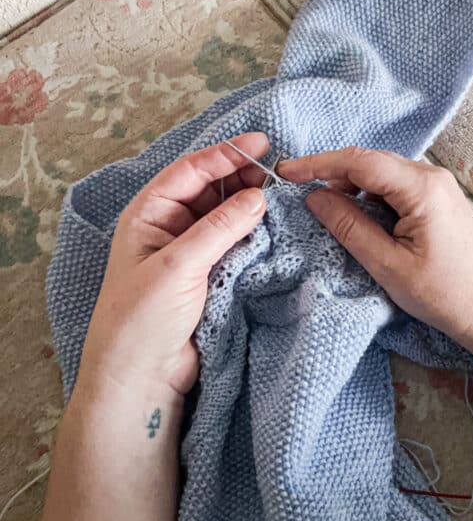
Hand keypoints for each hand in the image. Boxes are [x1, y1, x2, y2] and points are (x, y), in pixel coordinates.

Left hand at [36, 134, 270, 520]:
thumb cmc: (143, 317)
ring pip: (227, 216)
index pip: (191, 171)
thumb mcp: (179, 265)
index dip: (226, 154)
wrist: (142, 376)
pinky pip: (237, 244)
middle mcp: (170, 227)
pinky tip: (276, 228)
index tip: (263, 144)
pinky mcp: (211, 276)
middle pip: (211, 189)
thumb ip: (220, 227)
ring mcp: (192, 252)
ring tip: (283, 198)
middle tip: (279, 174)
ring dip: (251, 205)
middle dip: (243, 177)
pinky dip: (255, 234)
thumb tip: (259, 197)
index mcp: (149, 214)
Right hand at [279, 147, 472, 351]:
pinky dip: (372, 195)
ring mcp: (439, 186)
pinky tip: (361, 216)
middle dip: (334, 174)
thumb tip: (315, 197)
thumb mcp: (387, 265)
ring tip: (331, 211)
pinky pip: (397, 185)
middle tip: (302, 193)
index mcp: (422, 188)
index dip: (318, 163)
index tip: (286, 172)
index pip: (360, 161)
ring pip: (383, 172)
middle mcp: (433, 177)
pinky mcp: (440, 199)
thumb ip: (349, 227)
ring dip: (353, 185)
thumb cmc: (444, 294)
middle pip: (371, 161)